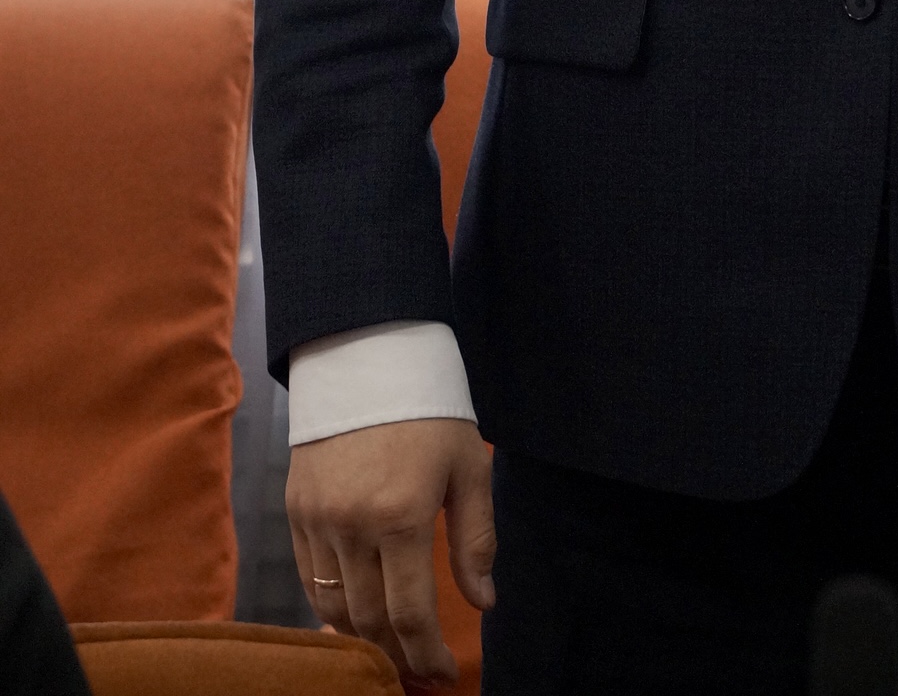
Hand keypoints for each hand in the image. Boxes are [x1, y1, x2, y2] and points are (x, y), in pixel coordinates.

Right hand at [287, 417, 494, 687]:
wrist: (367, 355)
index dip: (427, 654)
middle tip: (417, 671)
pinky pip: (308, 579)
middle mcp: (353, 525)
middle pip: (369, 619)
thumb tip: (482, 602)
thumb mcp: (469, 466)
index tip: (442, 674)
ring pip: (333, 607)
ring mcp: (317, 520)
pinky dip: (328, 607)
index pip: (410, 613)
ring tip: (389, 650)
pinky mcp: (295, 511)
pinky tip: (353, 616)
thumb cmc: (429, 409)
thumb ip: (475, 539)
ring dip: (362, 638)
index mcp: (402, 515)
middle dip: (396, 655)